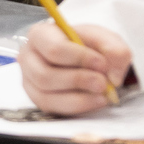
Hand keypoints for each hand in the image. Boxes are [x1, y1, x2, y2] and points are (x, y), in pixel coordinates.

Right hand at [18, 19, 132, 114]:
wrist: (85, 59)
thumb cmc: (88, 45)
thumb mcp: (105, 39)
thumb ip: (114, 50)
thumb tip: (113, 76)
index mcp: (40, 34)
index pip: (53, 49)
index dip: (79, 58)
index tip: (102, 64)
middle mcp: (28, 57)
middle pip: (45, 75)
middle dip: (78, 81)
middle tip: (103, 83)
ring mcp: (30, 81)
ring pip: (46, 95)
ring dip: (78, 98)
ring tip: (102, 95)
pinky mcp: (37, 99)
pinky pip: (52, 108)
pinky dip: (77, 107)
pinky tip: (95, 101)